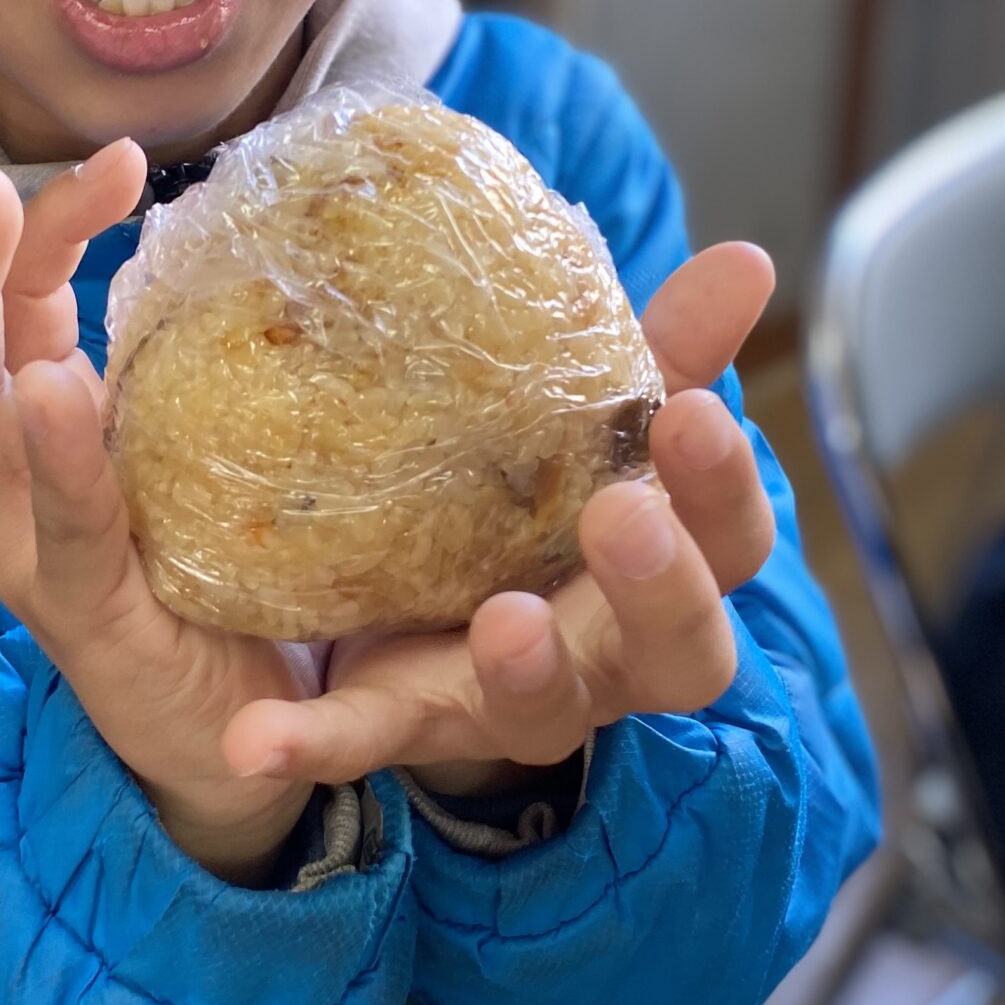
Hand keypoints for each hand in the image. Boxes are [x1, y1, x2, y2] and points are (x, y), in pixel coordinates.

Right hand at [0, 98, 320, 882]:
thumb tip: (183, 213)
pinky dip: (53, 454)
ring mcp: (26, 551)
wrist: (239, 733)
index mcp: (17, 434)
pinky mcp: (85, 613)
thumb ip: (153, 345)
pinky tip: (49, 387)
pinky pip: (60, 524)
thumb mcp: (171, 434)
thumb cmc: (205, 570)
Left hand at [220, 243, 779, 792]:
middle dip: (660, 587)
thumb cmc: (543, 500)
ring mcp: (511, 700)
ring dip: (528, 671)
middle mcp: (610, 654)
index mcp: (668, 570)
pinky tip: (256, 739)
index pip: (733, 544)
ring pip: (545, 712)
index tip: (693, 412)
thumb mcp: (597, 425)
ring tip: (504, 622)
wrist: (434, 613)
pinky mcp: (407, 722)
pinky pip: (366, 743)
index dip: (724, 487)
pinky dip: (315, 744)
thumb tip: (748, 261)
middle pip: (680, 650)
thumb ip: (665, 351)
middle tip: (621, 514)